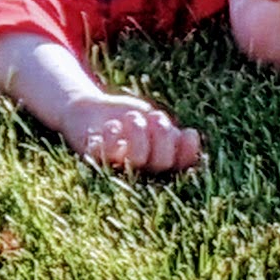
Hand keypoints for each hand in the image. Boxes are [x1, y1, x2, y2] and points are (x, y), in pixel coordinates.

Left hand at [55, 88, 198, 177]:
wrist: (90, 111)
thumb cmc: (126, 118)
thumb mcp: (151, 121)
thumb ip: (168, 132)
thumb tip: (190, 137)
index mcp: (157, 160)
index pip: (181, 165)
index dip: (188, 151)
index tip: (188, 132)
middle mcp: (139, 169)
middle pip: (161, 162)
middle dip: (163, 136)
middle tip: (155, 116)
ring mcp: (117, 165)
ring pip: (136, 159)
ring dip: (139, 133)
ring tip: (132, 116)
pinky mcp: (94, 157)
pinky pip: (106, 153)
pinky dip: (112, 135)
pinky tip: (112, 125)